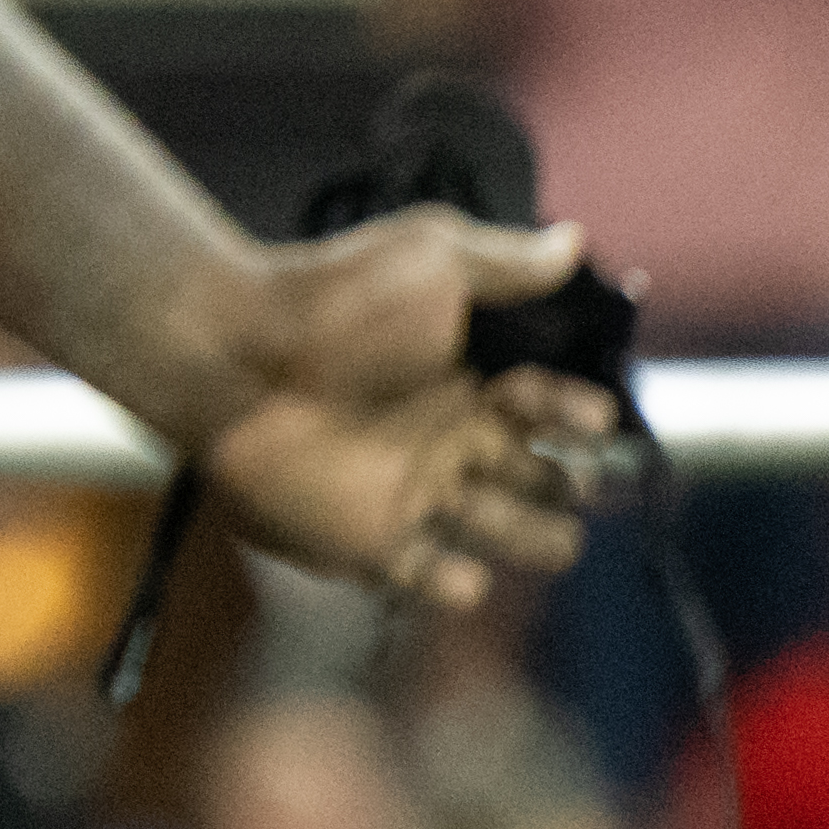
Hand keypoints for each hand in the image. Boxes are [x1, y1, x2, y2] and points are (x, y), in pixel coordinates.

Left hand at [184, 205, 615, 610]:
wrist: (235, 355)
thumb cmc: (334, 302)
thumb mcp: (429, 260)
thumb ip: (505, 262)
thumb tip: (572, 242)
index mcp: (468, 378)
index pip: (556, 410)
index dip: (583, 415)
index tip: (593, 414)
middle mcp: (450, 439)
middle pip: (546, 478)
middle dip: (575, 485)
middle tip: (570, 478)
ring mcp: (413, 491)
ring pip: (510, 533)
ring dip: (541, 539)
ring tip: (550, 533)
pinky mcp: (370, 538)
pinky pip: (429, 581)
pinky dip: (457, 586)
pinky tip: (467, 572)